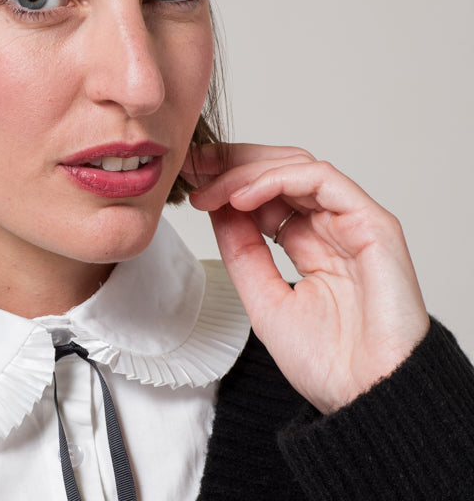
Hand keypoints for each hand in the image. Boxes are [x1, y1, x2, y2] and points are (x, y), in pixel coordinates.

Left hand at [180, 143, 429, 413]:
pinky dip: (276, 179)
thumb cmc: (330, 363)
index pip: (267, 194)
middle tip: (194, 168)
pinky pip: (321, 180)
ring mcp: (352, 222)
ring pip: (297, 167)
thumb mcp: (264, 298)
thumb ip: (242, 251)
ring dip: (247, 171)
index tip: (191, 180)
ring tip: (211, 189)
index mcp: (310, 244)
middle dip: (232, 165)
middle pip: (280, 171)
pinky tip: (241, 195)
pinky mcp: (372, 222)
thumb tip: (217, 208)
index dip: (227, 181)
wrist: (370, 398)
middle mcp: (331, 227)